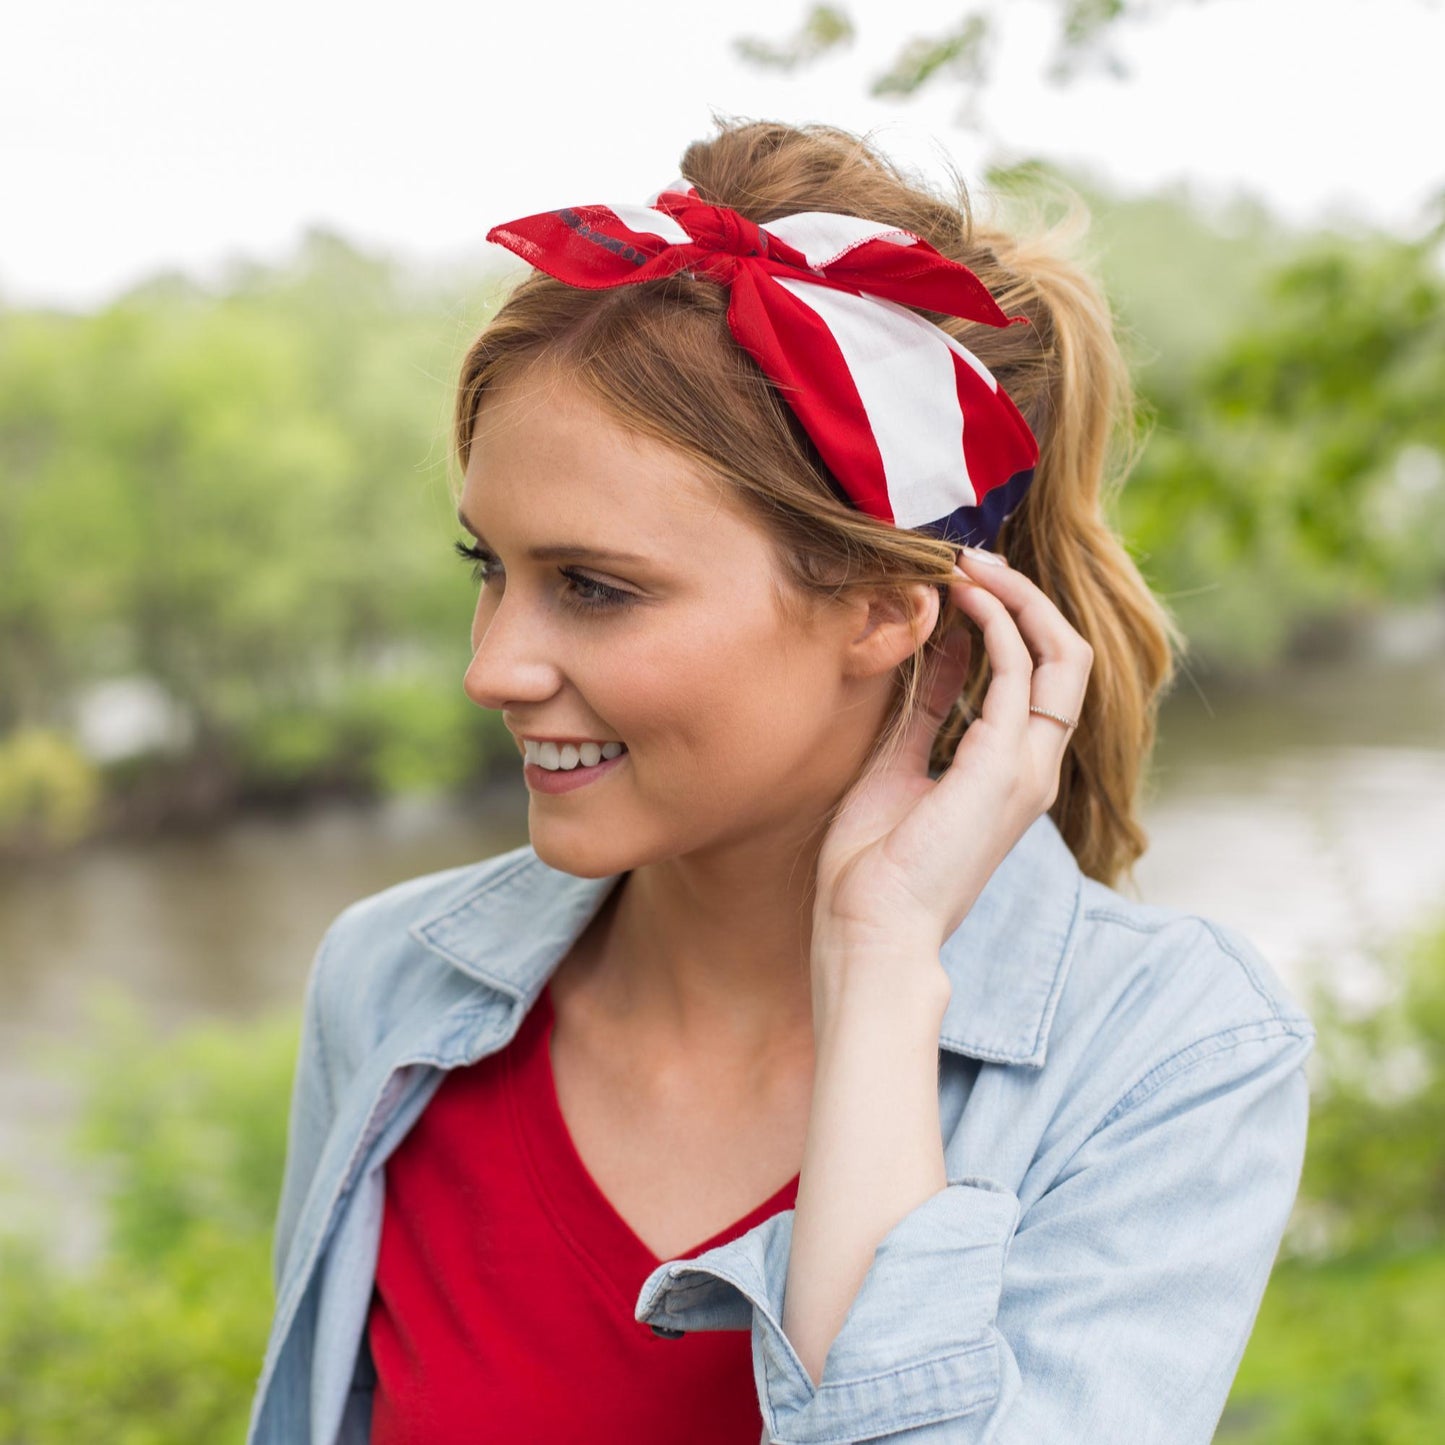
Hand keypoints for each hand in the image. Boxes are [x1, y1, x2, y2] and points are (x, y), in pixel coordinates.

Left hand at [811, 547, 1093, 974]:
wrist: (871, 929)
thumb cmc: (874, 864)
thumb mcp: (900, 763)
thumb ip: (929, 708)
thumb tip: (940, 648)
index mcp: (1011, 771)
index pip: (1039, 676)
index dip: (1008, 619)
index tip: (959, 580)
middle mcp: (1033, 767)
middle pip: (1066, 657)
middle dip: (1022, 597)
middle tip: (969, 556)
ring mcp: (1028, 768)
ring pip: (1060, 655)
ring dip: (1014, 598)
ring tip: (966, 560)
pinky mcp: (1006, 766)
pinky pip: (1022, 673)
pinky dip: (998, 624)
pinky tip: (961, 598)